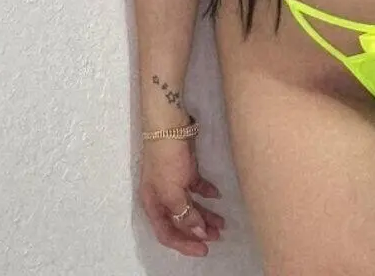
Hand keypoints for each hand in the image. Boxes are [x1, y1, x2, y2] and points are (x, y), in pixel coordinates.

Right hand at [139, 137, 225, 256]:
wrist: (169, 124)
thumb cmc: (166, 160)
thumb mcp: (172, 191)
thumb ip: (185, 214)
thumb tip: (199, 233)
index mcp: (153, 204)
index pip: (166, 233)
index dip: (184, 245)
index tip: (204, 249)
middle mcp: (162, 196)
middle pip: (179, 221)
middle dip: (197, 231)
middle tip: (218, 237)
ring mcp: (173, 182)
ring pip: (190, 206)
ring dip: (205, 215)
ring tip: (222, 222)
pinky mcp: (185, 169)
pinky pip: (196, 187)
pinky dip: (206, 193)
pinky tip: (217, 195)